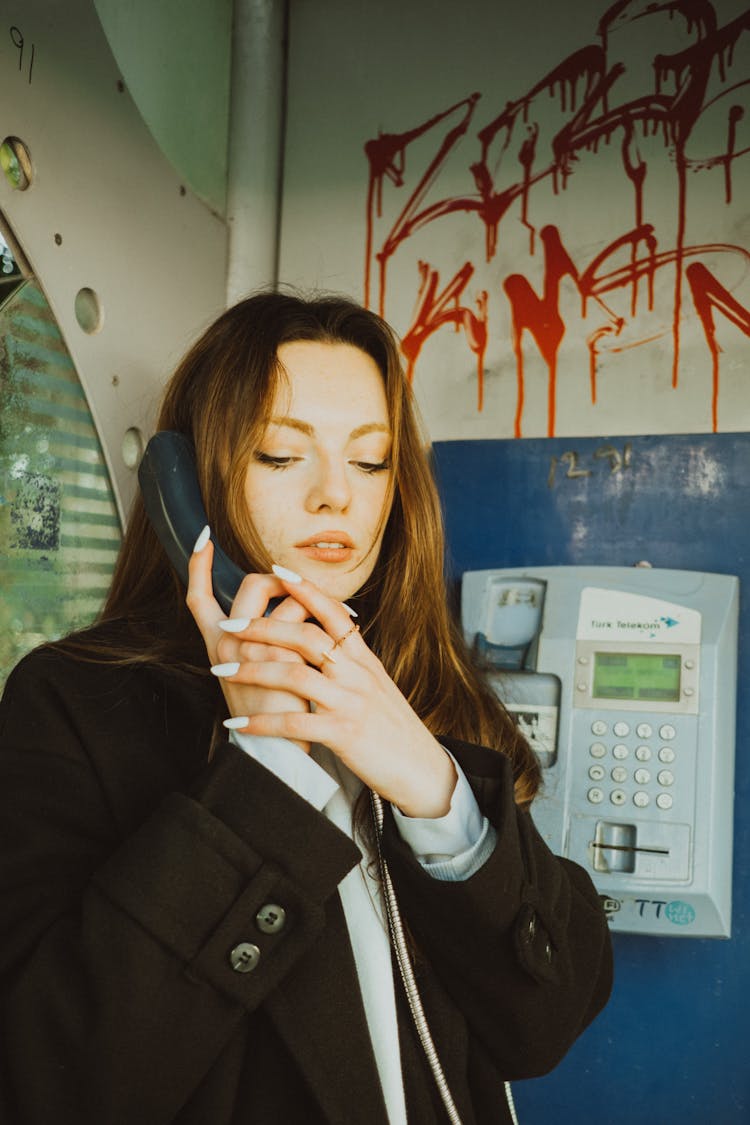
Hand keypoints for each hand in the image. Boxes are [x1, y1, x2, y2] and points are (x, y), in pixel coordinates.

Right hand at [186, 538, 311, 750]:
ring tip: (325, 632)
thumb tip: (291, 593)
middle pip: (253, 584)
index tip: (203, 537)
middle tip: (302, 595)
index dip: (198, 565)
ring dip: (312, 607)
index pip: (197, 596)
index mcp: (217, 642)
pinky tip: (340, 643)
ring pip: (289, 599)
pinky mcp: (280, 659)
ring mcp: (252, 649)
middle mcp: (227, 642)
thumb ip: (263, 634)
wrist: (283, 749)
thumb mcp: (258, 667)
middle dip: (283, 581)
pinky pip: (311, 622)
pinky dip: (329, 628)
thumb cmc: (276, 707)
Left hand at [210, 569, 457, 818]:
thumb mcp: (375, 684)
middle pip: (306, 637)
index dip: (305, 589)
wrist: (421, 768)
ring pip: (295, 675)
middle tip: (228, 625)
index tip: (275, 571)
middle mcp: (357, 674)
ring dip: (253, 672)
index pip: (333, 612)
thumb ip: (349, 661)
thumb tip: (319, 639)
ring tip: (221, 671)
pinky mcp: (343, 734)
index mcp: (363, 658)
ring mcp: (350, 702)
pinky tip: (238, 724)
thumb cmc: (392, 727)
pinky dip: (262, 723)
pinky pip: (295, 724)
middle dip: (262, 629)